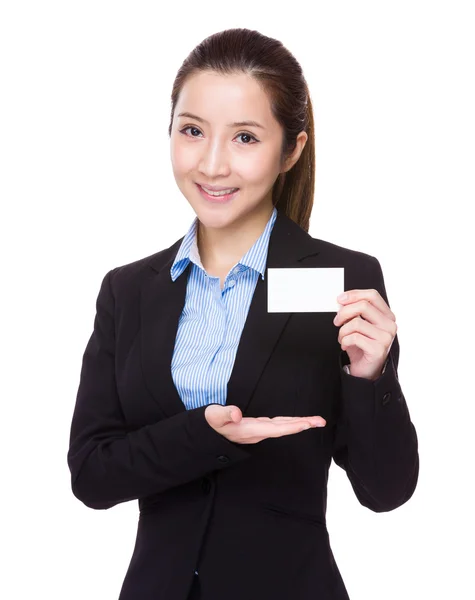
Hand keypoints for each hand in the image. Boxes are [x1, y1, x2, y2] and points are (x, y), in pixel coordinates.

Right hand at [205, 404, 325, 444]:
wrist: (207, 436)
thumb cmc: (210, 425)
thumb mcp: (213, 417)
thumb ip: (223, 413)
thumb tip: (236, 413)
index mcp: (250, 430)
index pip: (276, 428)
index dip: (292, 426)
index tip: (307, 424)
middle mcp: (257, 432)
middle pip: (284, 429)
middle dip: (303, 425)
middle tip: (321, 421)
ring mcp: (258, 431)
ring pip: (282, 427)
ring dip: (298, 424)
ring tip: (314, 421)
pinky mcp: (256, 427)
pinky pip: (278, 426)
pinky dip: (289, 423)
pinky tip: (295, 421)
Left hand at [334, 289, 396, 380]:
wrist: (365, 371)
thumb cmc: (361, 346)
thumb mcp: (359, 325)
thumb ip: (355, 312)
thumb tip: (343, 301)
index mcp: (387, 316)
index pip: (372, 296)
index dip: (354, 294)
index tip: (340, 299)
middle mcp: (389, 325)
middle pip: (363, 306)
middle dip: (344, 312)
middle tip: (336, 321)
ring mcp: (385, 337)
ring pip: (356, 322)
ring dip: (343, 330)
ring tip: (342, 337)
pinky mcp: (378, 349)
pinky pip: (354, 337)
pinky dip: (344, 341)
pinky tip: (345, 346)